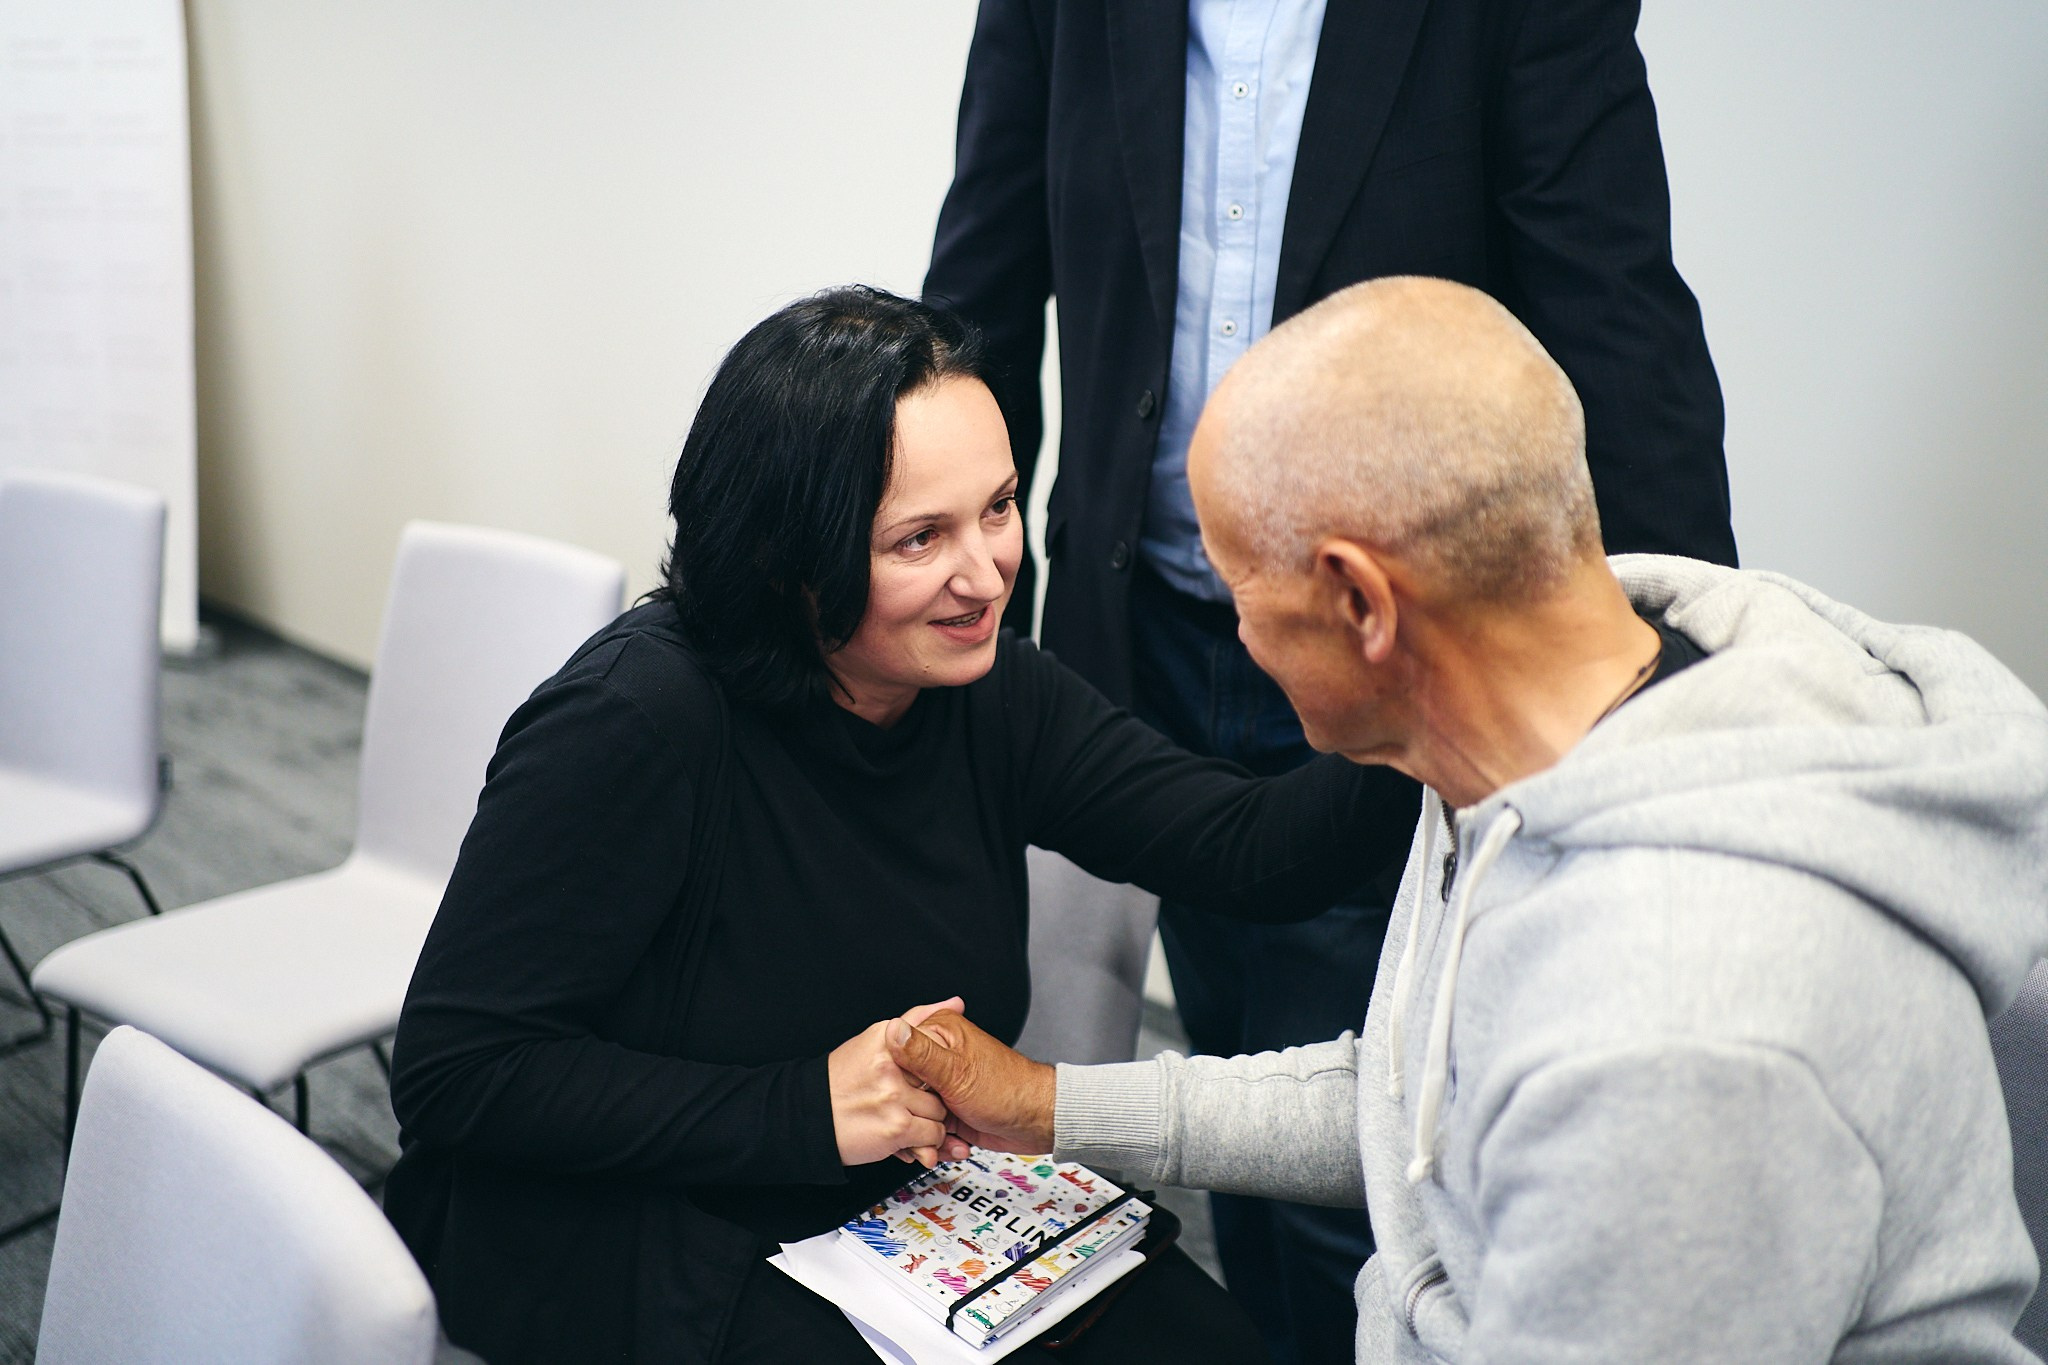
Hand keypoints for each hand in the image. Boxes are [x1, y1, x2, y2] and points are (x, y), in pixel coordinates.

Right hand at [828, 997, 962, 1168]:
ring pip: (939, 1111)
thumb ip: (916, 1021)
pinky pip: (932, 1135)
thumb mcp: (876, 1041)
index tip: (929, 1076)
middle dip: (935, 1096)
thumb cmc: (843, 1082)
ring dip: (931, 1122)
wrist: (808, 1117)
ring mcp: (893, 1096)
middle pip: (939, 1081)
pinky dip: (925, 1142)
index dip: (935, 1065)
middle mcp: (891, 1064)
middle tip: (918, 1103)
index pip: (934, 1042)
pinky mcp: (896, 1127)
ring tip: (911, 1120)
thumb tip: (956, 1001)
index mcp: (886, 1038)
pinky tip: (908, 1137)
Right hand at [888, 1009, 1055, 1157]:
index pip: (894, 1054)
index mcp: (938, 1033)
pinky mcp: (947, 1109)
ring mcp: (942, 1085)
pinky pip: (927, 1128)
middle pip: (900, 1087)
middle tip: (925, 1128)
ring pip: (912, 1112)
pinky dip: (935, 1142)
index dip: (893, 1083)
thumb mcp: (957, 1072)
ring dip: (924, 1134)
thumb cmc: (1008, 1090)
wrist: (1035, 1122)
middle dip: (910, 1114)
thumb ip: (921, 1053)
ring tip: (941, 1142)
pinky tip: (950, 1145)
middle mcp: (937, 1057)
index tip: (897, 1102)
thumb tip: (893, 1030)